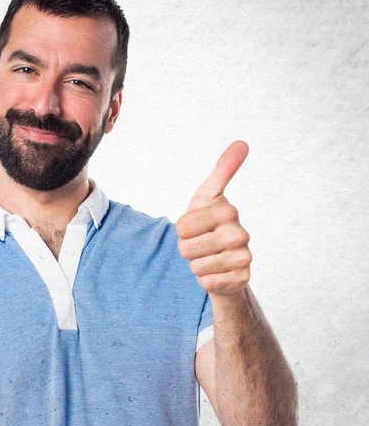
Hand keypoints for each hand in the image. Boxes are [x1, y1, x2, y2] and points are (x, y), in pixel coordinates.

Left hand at [175, 140, 251, 295]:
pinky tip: (217, 273)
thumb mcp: (208, 196)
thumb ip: (222, 170)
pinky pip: (207, 283)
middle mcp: (241, 234)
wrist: (223, 260)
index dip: (182, 231)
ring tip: (208, 257)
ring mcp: (244, 258)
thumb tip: (242, 142)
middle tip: (201, 244)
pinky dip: (205, 280)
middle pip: (187, 248)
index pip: (182, 227)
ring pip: (197, 267)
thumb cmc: (209, 224)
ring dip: (196, 265)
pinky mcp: (241, 280)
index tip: (196, 227)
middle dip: (187, 250)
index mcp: (228, 211)